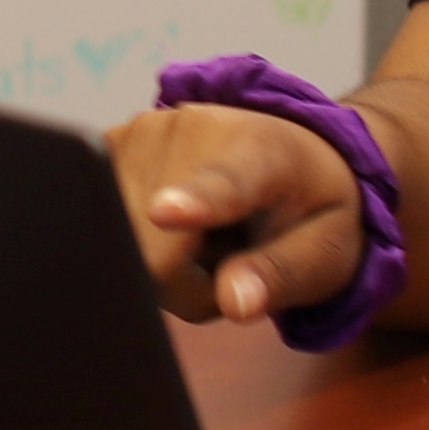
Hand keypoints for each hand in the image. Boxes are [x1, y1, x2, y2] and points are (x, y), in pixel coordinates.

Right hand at [108, 102, 368, 329]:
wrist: (290, 160)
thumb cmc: (310, 210)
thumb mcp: (324, 253)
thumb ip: (281, 276)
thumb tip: (234, 302)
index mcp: (263, 148)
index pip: (224, 183)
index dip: (195, 203)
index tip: (164, 212)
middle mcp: (192, 126)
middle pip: (155, 250)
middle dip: (185, 283)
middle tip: (231, 267)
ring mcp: (141, 131)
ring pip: (122, 245)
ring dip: (161, 265)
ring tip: (203, 240)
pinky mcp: (107, 145)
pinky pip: (104, 226)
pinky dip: (136, 244)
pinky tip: (170, 228)